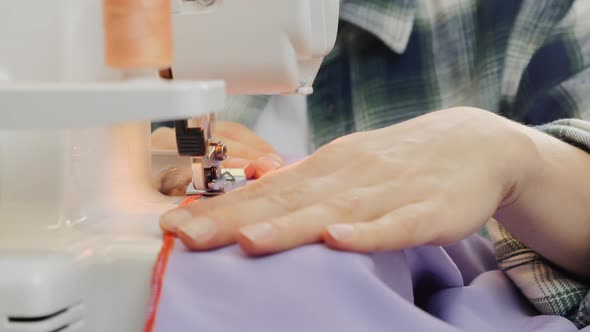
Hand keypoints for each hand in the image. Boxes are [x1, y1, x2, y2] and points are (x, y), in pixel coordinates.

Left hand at [160, 108, 537, 254]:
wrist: (471, 143)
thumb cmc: (397, 163)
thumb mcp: (345, 169)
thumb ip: (304, 189)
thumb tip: (253, 206)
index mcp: (326, 168)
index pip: (264, 192)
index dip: (219, 210)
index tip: (175, 225)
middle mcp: (348, 176)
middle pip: (285, 201)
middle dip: (233, 220)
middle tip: (186, 237)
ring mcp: (388, 191)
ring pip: (333, 211)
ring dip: (290, 227)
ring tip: (247, 240)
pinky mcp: (428, 210)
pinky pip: (395, 224)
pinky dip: (367, 233)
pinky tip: (339, 240)